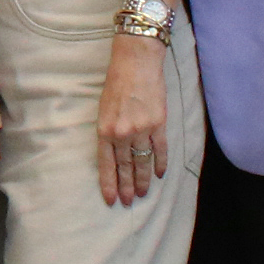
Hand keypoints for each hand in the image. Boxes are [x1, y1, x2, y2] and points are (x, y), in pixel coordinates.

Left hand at [95, 31, 175, 208]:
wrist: (136, 62)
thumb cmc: (116, 82)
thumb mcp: (103, 108)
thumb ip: (108, 131)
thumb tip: (114, 152)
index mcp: (105, 129)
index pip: (107, 164)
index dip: (109, 183)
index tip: (111, 199)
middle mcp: (122, 133)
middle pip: (125, 167)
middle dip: (126, 187)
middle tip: (127, 202)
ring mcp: (142, 130)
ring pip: (143, 162)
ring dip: (142, 180)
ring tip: (142, 194)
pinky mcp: (159, 124)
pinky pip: (160, 150)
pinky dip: (160, 163)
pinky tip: (159, 174)